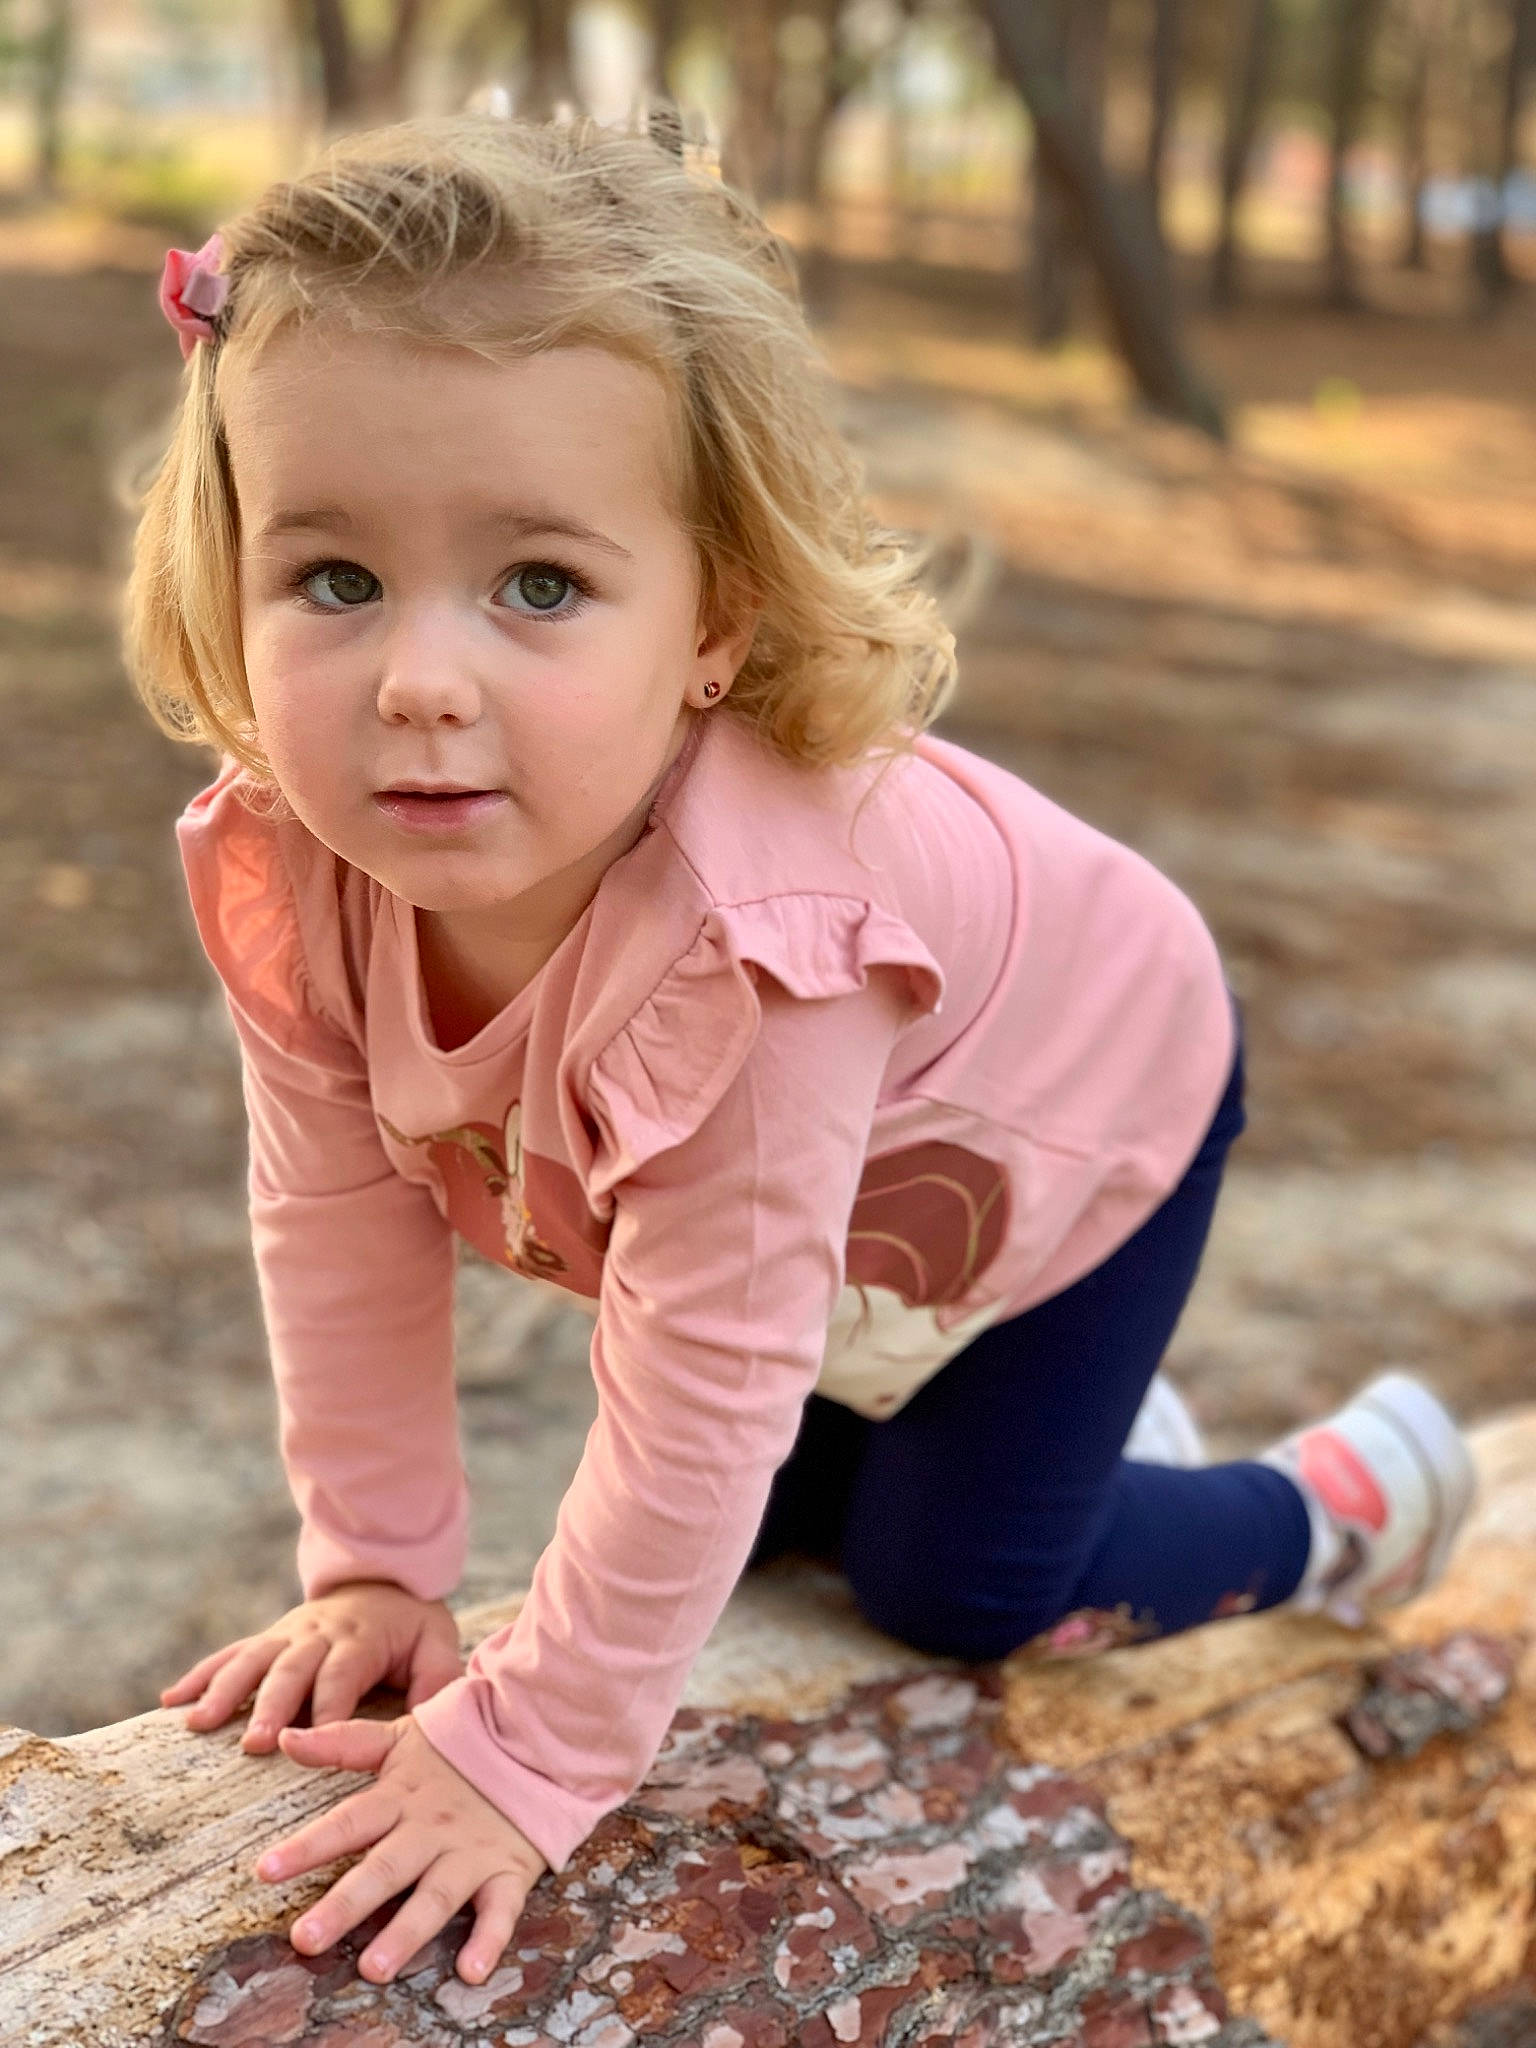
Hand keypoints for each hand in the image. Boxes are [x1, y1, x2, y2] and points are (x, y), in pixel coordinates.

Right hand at [159, 1581, 463, 1753]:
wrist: (385, 1575)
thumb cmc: (412, 1623)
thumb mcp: (436, 1641)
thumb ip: (436, 1676)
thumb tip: (436, 1717)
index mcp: (360, 1639)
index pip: (343, 1674)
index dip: (329, 1707)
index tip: (314, 1741)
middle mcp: (318, 1634)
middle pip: (291, 1669)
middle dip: (271, 1706)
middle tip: (255, 1745)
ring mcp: (287, 1634)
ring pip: (251, 1660)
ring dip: (224, 1691)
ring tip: (198, 1724)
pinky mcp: (269, 1638)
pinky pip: (230, 1654)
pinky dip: (200, 1675)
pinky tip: (170, 1701)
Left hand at [255, 1715, 549, 1984]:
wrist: (533, 1739)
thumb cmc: (457, 1747)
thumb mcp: (399, 1739)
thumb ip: (343, 1743)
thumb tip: (286, 1738)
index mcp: (400, 1796)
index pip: (348, 1822)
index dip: (308, 1846)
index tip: (266, 1871)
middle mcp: (431, 1829)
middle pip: (384, 1868)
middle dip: (345, 1904)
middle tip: (306, 1939)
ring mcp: (470, 1852)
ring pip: (435, 1895)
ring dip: (406, 1933)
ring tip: (374, 1968)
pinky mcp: (508, 1870)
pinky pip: (502, 1909)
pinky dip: (490, 1939)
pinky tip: (471, 1971)